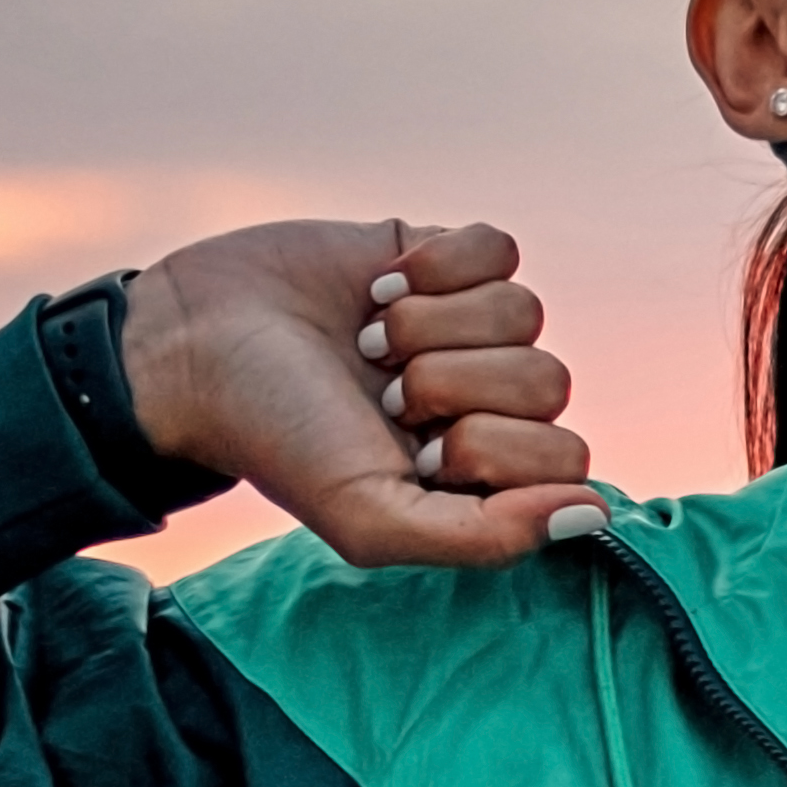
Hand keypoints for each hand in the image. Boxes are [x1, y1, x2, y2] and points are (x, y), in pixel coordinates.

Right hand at [127, 218, 593, 564]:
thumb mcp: (369, 519)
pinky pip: (501, 248)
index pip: (565, 461)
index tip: (414, 451)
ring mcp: (467, 327)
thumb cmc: (276, 440)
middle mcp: (485, 403)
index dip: (491, 448)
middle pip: (550, 381)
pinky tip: (379, 285)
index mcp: (481, 477)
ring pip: (527, 312)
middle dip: (454, 385)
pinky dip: (438, 264)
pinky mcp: (442, 257)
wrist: (192, 344)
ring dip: (433, 325)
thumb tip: (593, 515)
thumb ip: (486, 538)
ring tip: (368, 342)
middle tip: (381, 394)